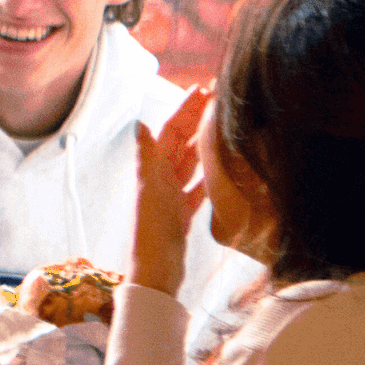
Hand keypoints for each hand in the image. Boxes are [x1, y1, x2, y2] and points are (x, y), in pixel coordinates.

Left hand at [132, 87, 212, 295]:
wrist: (156, 274)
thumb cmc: (152, 235)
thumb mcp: (149, 193)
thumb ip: (147, 159)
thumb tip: (140, 123)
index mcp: (151, 172)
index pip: (170, 132)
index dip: (185, 111)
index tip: (202, 90)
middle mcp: (159, 181)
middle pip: (180, 143)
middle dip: (196, 120)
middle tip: (218, 98)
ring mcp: (171, 198)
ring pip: (190, 163)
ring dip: (204, 144)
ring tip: (224, 126)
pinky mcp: (182, 214)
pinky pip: (198, 188)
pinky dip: (209, 175)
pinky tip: (224, 169)